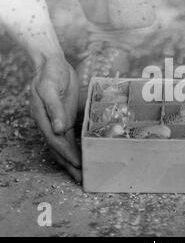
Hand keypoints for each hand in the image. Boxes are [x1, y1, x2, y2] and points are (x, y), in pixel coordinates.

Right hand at [30, 56, 80, 181]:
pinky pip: (70, 137)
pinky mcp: (65, 117)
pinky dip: (76, 147)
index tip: (78, 165)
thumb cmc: (49, 73)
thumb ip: (54, 108)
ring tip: (83, 173)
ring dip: (73, 160)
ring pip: (64, 146)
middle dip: (70, 165)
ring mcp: (57, 122)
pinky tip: (84, 155)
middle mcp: (50, 124)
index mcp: (44, 118)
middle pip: (59, 149)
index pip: (56, 142)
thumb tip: (58, 129)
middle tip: (82, 179)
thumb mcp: (48, 87)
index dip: (67, 155)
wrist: (51, 63)